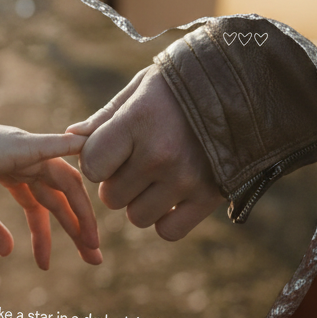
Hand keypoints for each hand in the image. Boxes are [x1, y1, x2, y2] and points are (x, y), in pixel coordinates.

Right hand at [0, 124, 101, 269]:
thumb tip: (7, 251)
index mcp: (10, 171)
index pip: (39, 204)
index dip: (47, 234)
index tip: (47, 264)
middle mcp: (24, 160)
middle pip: (60, 196)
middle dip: (78, 227)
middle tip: (94, 258)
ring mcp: (25, 150)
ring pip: (66, 182)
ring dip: (83, 212)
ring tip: (93, 242)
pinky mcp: (20, 144)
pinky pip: (54, 148)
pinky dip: (74, 150)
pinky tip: (91, 154)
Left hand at [67, 66, 223, 240]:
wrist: (245, 88)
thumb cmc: (183, 85)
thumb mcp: (141, 89)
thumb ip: (105, 118)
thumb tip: (71, 138)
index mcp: (138, 121)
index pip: (93, 165)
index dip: (97, 161)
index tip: (112, 149)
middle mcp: (160, 154)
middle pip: (111, 196)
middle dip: (118, 182)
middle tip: (139, 160)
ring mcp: (185, 179)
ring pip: (136, 217)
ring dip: (140, 202)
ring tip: (157, 177)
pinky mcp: (208, 197)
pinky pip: (168, 232)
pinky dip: (165, 220)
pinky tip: (172, 198)